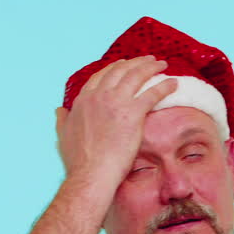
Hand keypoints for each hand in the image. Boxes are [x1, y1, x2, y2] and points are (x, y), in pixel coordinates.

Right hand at [55, 55, 177, 185]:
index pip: (101, 76)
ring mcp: (116, 102)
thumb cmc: (78, 160)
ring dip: (150, 67)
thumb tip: (60, 110)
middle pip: (120, 70)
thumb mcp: (63, 135)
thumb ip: (63, 120)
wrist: (91, 173)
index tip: (124, 64)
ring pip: (136, 76)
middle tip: (148, 60)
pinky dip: (164, 86)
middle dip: (135, 63)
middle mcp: (99, 96)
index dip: (115, 68)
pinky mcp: (133, 113)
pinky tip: (173, 83)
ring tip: (162, 64)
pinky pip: (152, 93)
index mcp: (84, 99)